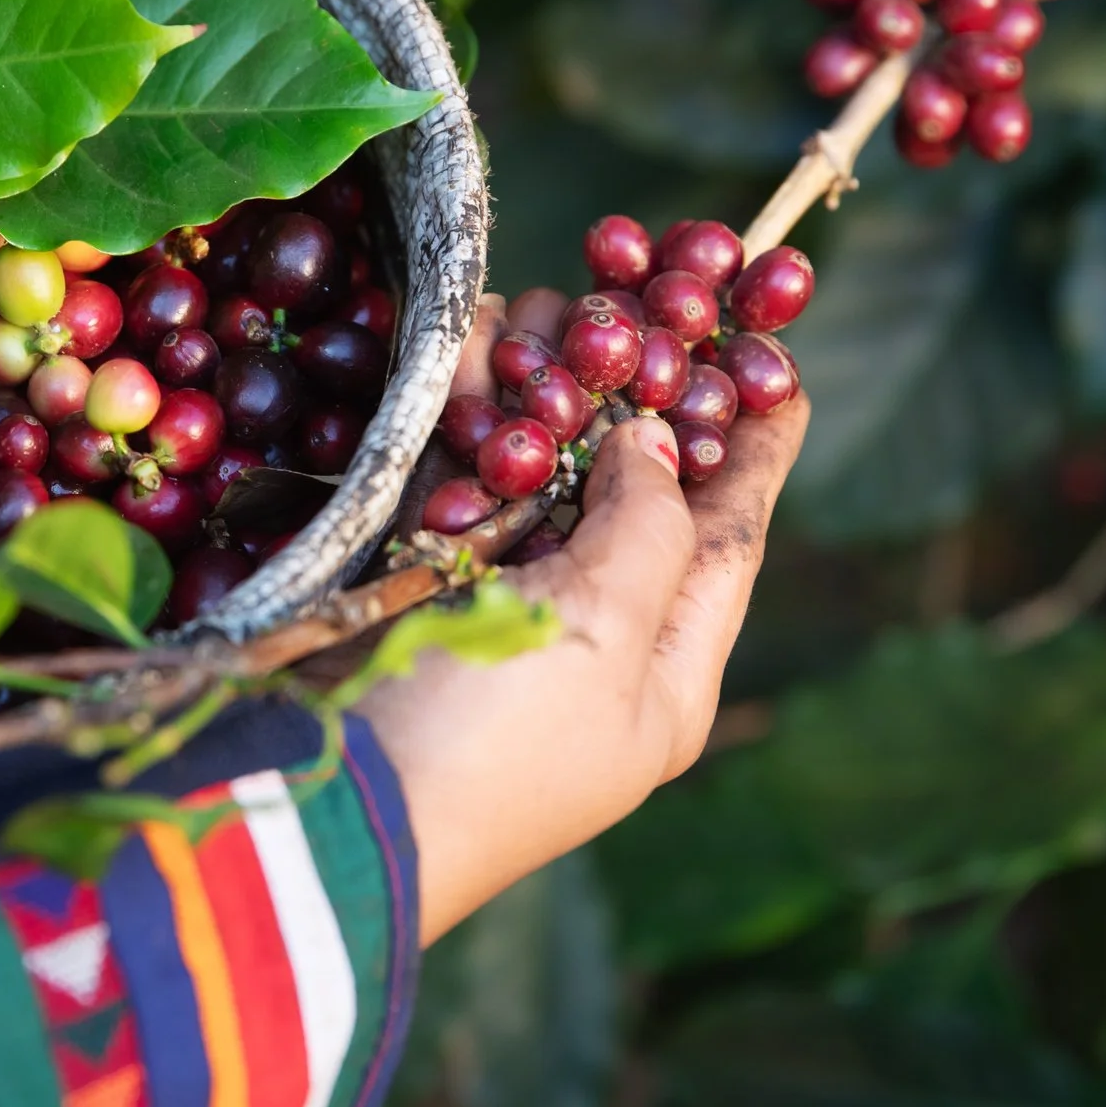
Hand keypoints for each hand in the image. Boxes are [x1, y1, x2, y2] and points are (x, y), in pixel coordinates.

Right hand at [358, 290, 807, 943]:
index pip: (730, 540)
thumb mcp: (606, 639)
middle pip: (628, 491)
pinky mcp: (407, 577)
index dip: (755, 448)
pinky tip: (472, 338)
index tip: (777, 359)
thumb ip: (648, 531)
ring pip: (535, 468)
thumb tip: (655, 442)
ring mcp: (492, 605)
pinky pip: (452, 474)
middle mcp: (584, 636)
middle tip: (639, 301)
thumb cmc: (494, 741)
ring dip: (542, 382)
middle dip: (634, 391)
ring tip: (546, 303)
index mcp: (659, 675)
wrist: (327, 805)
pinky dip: (463, 407)